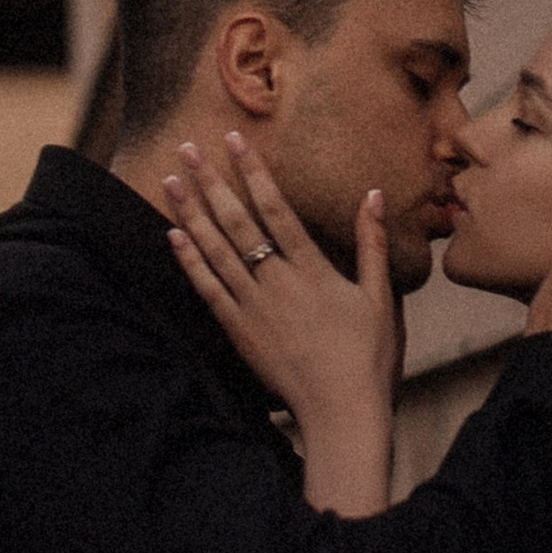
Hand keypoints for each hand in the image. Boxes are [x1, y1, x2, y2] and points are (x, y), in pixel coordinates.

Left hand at [165, 135, 398, 515]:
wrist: (341, 412)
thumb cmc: (369, 358)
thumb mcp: (380, 297)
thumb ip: (373, 244)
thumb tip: (375, 195)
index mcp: (313, 271)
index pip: (277, 209)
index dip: (254, 172)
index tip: (235, 140)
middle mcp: (277, 283)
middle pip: (237, 222)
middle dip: (211, 181)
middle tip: (188, 147)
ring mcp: (253, 308)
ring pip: (215, 250)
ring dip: (190, 213)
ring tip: (171, 180)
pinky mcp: (239, 332)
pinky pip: (207, 290)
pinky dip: (189, 261)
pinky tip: (173, 236)